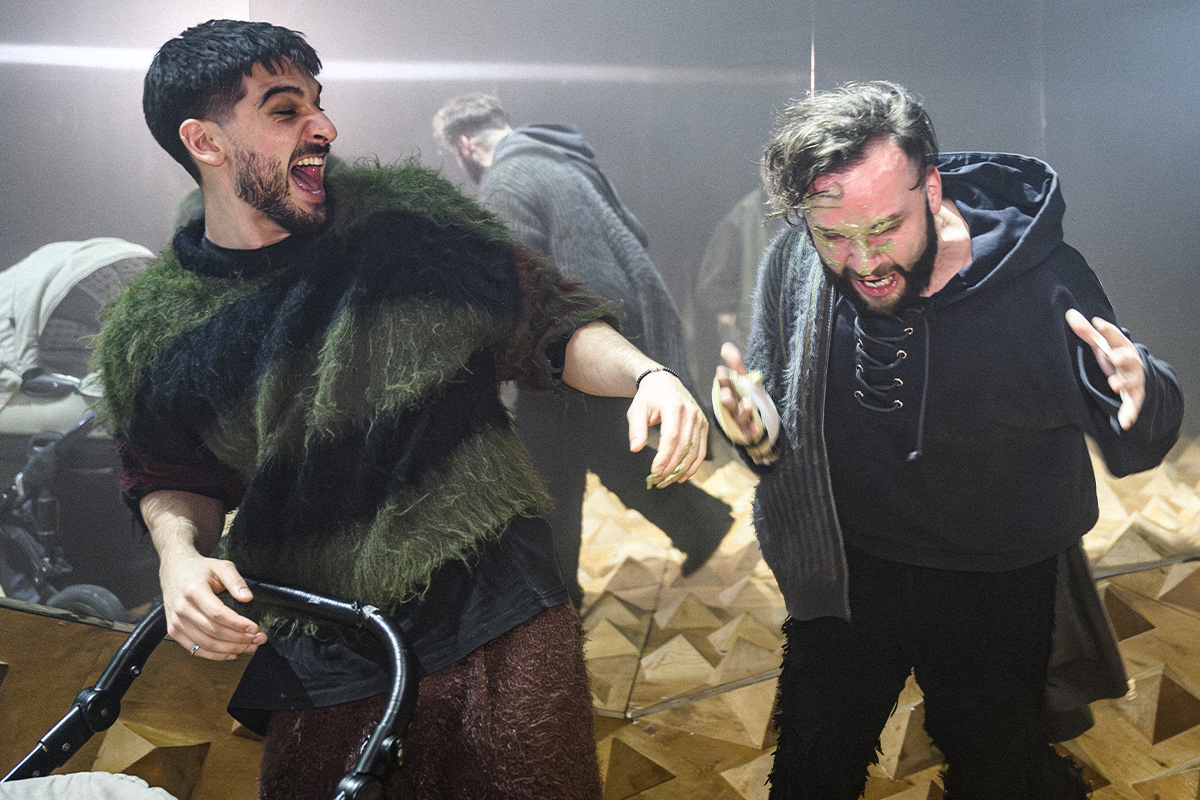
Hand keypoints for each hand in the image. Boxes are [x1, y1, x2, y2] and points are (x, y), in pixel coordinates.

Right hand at [159, 550, 265, 660]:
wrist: (174, 570)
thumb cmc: (199, 569)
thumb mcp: (221, 566)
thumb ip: (235, 580)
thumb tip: (248, 597)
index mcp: (193, 591)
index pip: (218, 614)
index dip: (237, 624)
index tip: (254, 628)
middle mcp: (182, 608)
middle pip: (214, 631)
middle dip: (239, 639)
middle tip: (258, 639)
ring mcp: (176, 622)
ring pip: (206, 644)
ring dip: (230, 649)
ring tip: (250, 646)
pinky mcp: (174, 631)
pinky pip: (195, 649)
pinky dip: (215, 655)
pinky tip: (231, 653)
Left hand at [628, 370, 707, 487]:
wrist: (664, 382)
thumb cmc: (648, 398)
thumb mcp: (637, 410)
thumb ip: (636, 429)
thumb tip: (635, 449)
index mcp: (673, 406)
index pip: (671, 436)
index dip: (664, 457)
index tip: (654, 472)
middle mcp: (691, 412)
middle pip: (684, 446)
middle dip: (672, 467)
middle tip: (658, 480)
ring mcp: (700, 419)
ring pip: (694, 450)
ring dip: (682, 470)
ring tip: (668, 481)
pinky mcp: (704, 425)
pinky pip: (701, 449)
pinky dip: (693, 465)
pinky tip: (682, 476)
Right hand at [713, 342, 763, 443]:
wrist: (756, 419)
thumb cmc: (745, 396)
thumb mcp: (743, 378)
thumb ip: (736, 363)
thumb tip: (725, 347)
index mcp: (729, 393)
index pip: (724, 385)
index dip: (723, 380)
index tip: (721, 371)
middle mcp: (732, 407)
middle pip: (728, 403)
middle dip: (726, 398)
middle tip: (726, 393)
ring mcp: (739, 419)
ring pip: (738, 417)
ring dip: (742, 412)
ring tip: (747, 404)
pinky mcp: (748, 430)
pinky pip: (749, 431)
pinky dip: (751, 430)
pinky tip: (755, 430)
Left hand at [1066, 309, 1145, 429]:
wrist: (1139, 375)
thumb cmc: (1115, 357)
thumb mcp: (1102, 345)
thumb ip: (1086, 332)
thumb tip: (1069, 313)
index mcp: (1121, 348)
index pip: (1116, 337)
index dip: (1108, 330)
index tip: (1098, 323)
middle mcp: (1130, 363)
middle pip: (1128, 358)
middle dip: (1122, 357)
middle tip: (1114, 356)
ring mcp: (1134, 380)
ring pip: (1131, 381)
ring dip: (1123, 383)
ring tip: (1114, 385)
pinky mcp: (1134, 397)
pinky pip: (1133, 406)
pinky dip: (1129, 413)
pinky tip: (1124, 422)